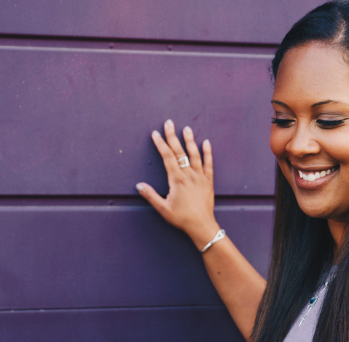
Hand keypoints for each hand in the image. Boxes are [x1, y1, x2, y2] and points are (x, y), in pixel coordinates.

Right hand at [136, 119, 219, 248]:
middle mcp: (189, 174)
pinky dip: (208, 152)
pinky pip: (209, 163)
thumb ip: (150, 195)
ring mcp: (200, 176)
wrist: (202, 225)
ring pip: (194, 154)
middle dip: (172, 136)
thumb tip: (139, 185)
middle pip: (179, 151)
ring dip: (189, 140)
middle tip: (169, 123)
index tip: (155, 134)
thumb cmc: (181, 218)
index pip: (167, 157)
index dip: (161, 144)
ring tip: (186, 128)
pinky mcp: (208, 181)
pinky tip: (206, 142)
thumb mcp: (163, 208)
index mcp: (176, 179)